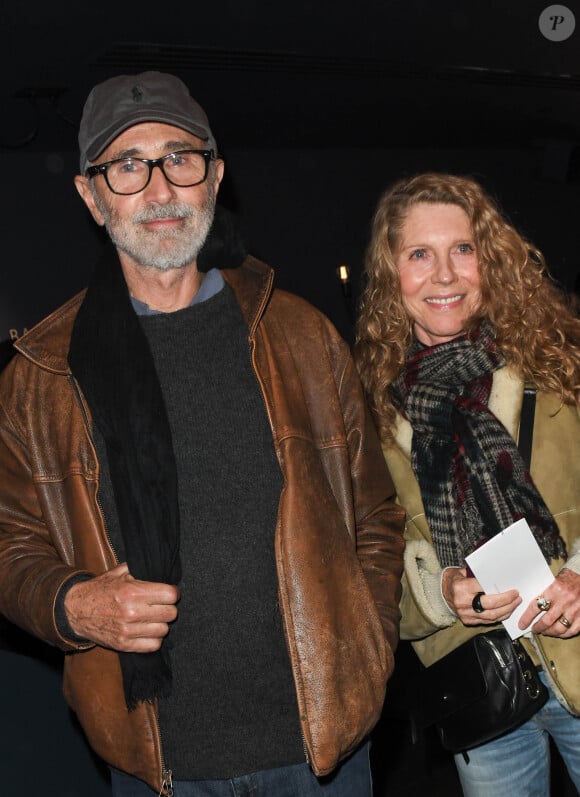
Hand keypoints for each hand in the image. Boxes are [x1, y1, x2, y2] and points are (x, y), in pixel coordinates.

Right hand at [64, 563, 179, 651]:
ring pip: (164, 630)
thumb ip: (141, 569)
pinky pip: (153, 645)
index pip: (170, 595)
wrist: (75, 610)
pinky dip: (153, 638)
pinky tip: (146, 630)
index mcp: (132, 592)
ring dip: (160, 623)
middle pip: (171, 613)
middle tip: (160, 605)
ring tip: (151, 617)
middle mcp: (132, 612)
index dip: (172, 592)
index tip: (168, 592)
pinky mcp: (123, 645)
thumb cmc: (100, 589)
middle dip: (168, 607)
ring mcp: (127, 631)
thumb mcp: (119, 572)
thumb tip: (162, 568)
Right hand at [442, 566, 521, 624]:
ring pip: (491, 616)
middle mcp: (463, 602)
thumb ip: (477, 575)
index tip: (512, 589)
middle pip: (490, 605)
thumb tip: (497, 576)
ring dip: (506, 611)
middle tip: (517, 597)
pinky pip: (487, 621)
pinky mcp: (467, 621)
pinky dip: (499, 617)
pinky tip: (506, 611)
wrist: (439, 593)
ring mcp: (465, 614)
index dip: (501, 591)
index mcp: (461, 587)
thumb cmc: (452, 580)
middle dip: (507, 602)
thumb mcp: (462, 572)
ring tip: (515, 604)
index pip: (485, 589)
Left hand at [518, 568, 578, 637]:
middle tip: (534, 629)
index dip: (527, 618)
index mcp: (555, 589)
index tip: (522, 624)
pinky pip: (573, 630)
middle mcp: (564, 600)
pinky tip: (559, 633)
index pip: (536, 607)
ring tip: (545, 632)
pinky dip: (564, 634)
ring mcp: (575, 610)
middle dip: (538, 627)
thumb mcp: (554, 580)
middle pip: (547, 620)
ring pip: (559, 628)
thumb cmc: (569, 577)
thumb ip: (545, 593)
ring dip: (550, 632)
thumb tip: (533, 605)